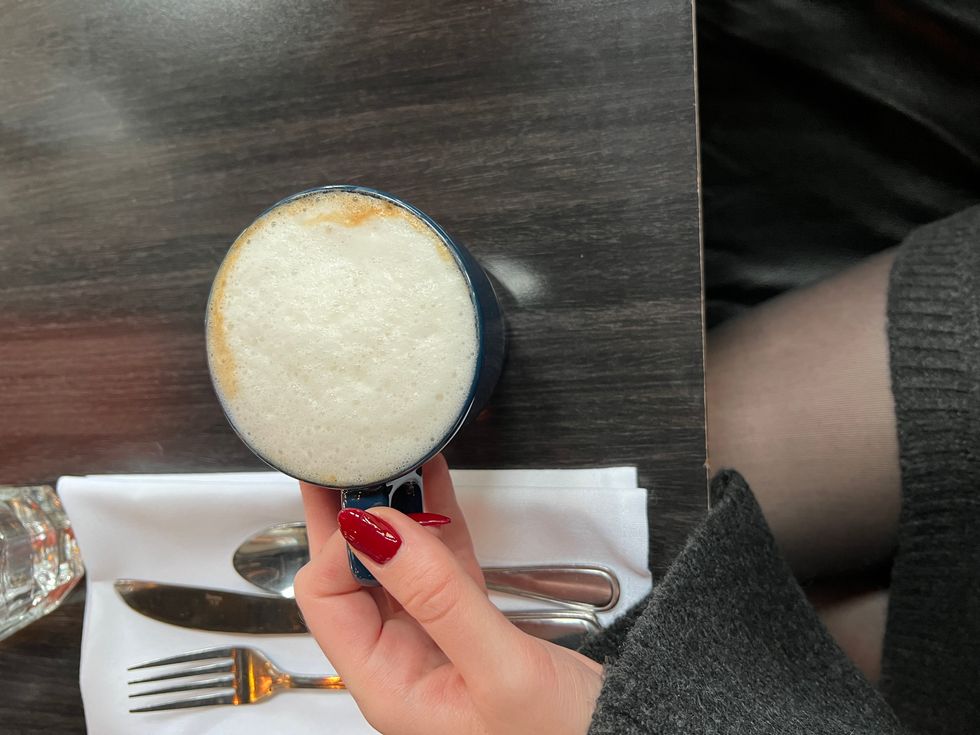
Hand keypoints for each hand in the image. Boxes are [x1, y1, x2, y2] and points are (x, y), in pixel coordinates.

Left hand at [294, 455, 603, 734]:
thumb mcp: (500, 669)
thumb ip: (438, 597)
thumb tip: (377, 531)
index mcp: (388, 683)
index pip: (328, 597)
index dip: (342, 543)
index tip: (375, 503)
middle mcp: (400, 660)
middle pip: (350, 572)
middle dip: (349, 513)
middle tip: (349, 455)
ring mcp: (432, 637)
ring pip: (394, 560)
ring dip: (392, 509)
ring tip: (392, 457)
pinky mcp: (467, 620)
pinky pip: (438, 560)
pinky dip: (435, 519)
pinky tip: (430, 483)